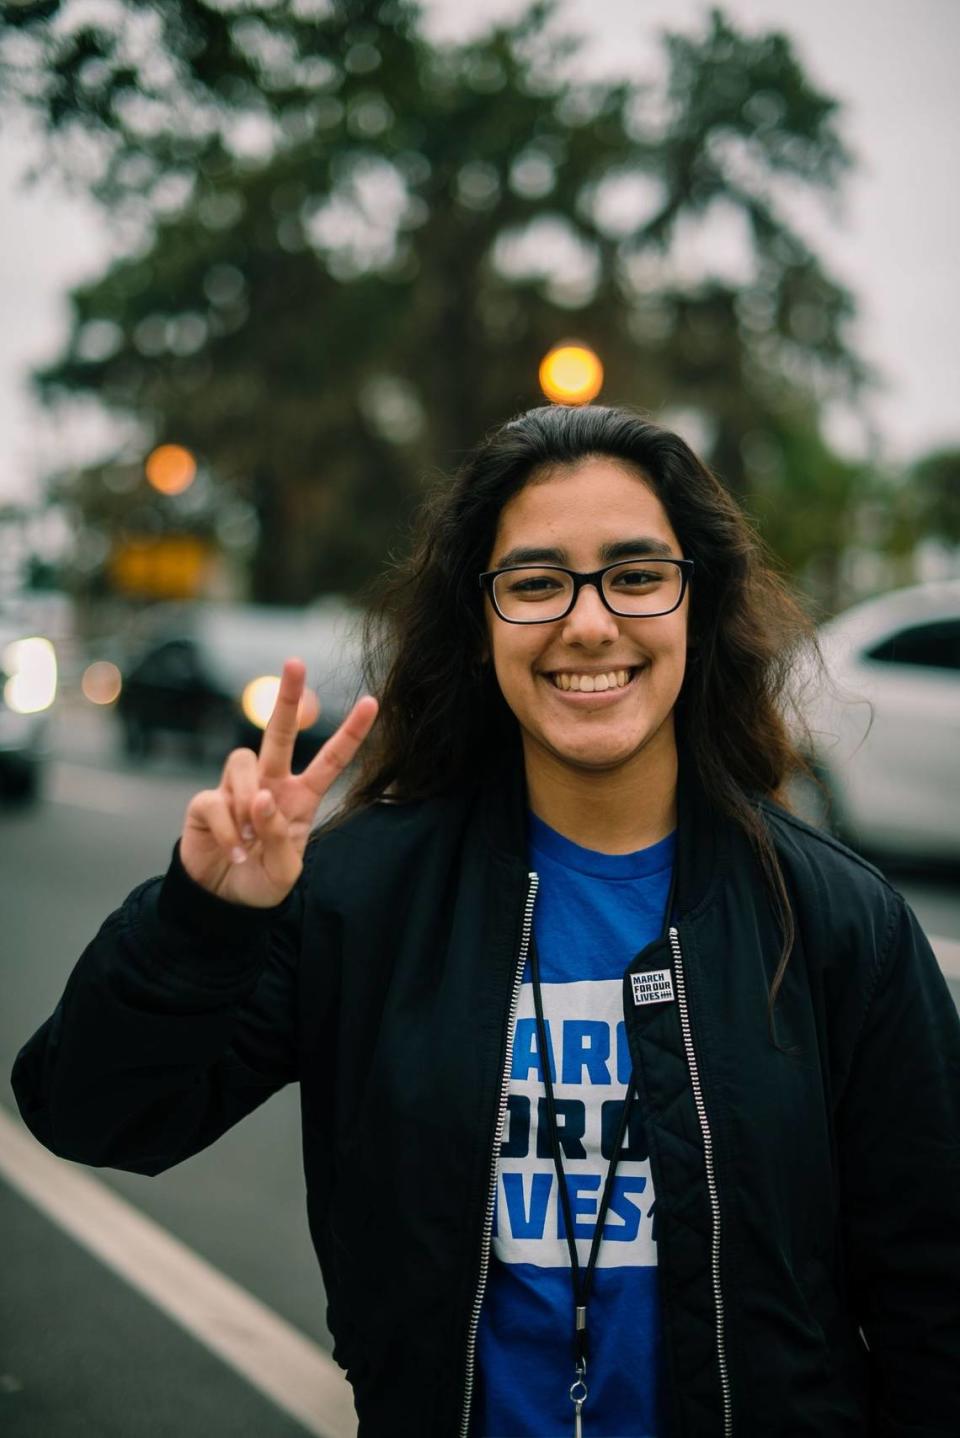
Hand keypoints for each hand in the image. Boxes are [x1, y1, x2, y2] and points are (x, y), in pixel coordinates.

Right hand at [180, 658, 377, 905]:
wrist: (223, 902)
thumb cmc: (262, 882)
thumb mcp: (285, 871)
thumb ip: (280, 836)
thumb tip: (260, 797)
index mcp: (301, 797)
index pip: (330, 759)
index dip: (351, 732)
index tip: (372, 701)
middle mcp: (270, 784)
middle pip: (279, 732)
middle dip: (287, 697)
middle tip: (295, 661)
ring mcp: (237, 790)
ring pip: (243, 762)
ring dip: (247, 801)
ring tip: (248, 840)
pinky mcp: (206, 802)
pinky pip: (217, 799)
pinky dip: (228, 829)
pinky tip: (233, 851)